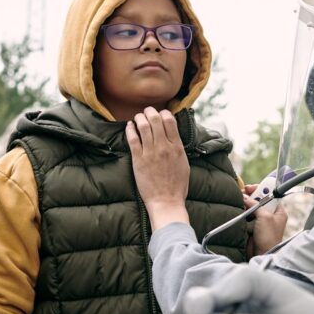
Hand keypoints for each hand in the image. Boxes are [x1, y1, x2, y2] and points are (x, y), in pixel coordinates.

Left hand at [126, 107, 189, 228]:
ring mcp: (150, 153)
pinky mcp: (138, 160)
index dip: (164, 113)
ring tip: (138, 117)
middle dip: (150, 111)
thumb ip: (178, 149)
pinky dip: (130, 129)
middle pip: (155, 119)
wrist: (166, 201)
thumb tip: (174, 138)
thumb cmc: (177, 187)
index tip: (161, 113)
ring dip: (139, 118)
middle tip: (147, 111)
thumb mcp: (184, 164)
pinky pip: (133, 139)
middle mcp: (164, 147)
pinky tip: (129, 126)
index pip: (170, 121)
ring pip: (143, 126)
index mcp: (177, 147)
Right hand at [243, 185, 287, 257]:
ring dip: (246, 204)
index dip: (261, 190)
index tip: (251, 187)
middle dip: (251, 196)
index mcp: (278, 212)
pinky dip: (242, 212)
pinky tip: (238, 209)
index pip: (270, 195)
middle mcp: (270, 215)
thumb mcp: (264, 217)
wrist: (262, 255)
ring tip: (239, 200)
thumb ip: (255, 205)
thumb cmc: (269, 237)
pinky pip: (246, 216)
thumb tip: (245, 196)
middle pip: (260, 200)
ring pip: (252, 208)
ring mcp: (261, 221)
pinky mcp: (252, 227)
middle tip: (243, 193)